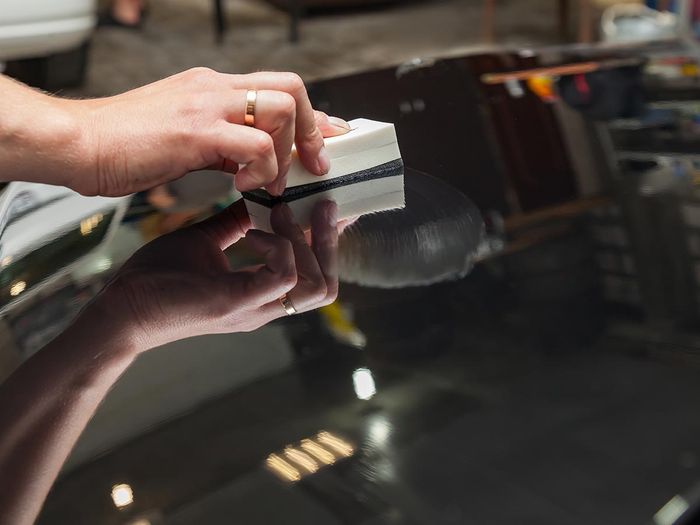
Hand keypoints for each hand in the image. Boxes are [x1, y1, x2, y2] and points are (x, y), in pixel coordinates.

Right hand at [74, 68, 348, 196]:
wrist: (77, 143)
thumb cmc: (122, 144)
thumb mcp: (184, 140)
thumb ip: (222, 146)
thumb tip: (253, 163)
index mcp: (212, 88)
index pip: (279, 88)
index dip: (314, 115)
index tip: (332, 138)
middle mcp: (214, 88)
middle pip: (293, 87)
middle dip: (314, 129)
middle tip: (312, 164)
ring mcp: (206, 105)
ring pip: (282, 108)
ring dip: (289, 150)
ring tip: (271, 182)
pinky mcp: (196, 131)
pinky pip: (255, 145)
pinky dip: (263, 171)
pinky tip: (245, 186)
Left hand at [95, 199, 338, 351]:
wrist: (120, 308)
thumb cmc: (158, 278)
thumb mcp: (206, 240)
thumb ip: (237, 223)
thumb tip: (261, 197)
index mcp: (261, 294)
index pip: (318, 276)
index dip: (331, 242)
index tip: (330, 205)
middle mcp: (265, 306)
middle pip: (327, 285)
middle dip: (330, 241)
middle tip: (324, 203)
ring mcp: (252, 308)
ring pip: (316, 285)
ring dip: (305, 242)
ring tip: (283, 212)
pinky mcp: (234, 303)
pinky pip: (283, 276)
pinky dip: (277, 246)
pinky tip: (253, 231)